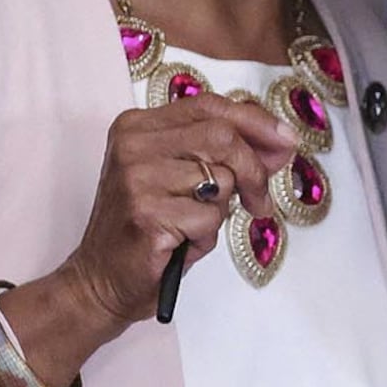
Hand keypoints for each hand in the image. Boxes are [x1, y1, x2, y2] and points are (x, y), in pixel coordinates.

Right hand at [2, 94, 301, 384]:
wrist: (101, 279)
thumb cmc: (148, 228)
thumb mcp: (183, 179)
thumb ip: (223, 155)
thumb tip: (280, 143)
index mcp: (138, 126)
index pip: (211, 106)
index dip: (257, 122)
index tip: (286, 142)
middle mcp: (133, 144)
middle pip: (222, 137)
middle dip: (254, 171)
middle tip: (259, 201)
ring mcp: (136, 178)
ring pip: (221, 179)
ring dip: (221, 211)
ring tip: (192, 225)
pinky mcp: (146, 214)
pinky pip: (209, 217)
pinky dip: (206, 235)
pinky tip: (180, 241)